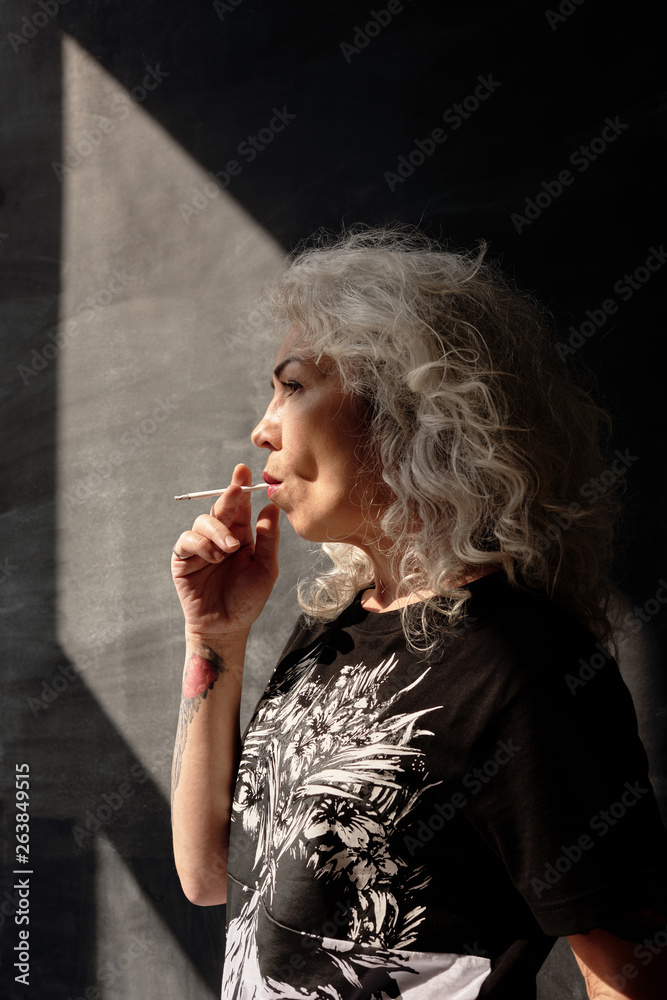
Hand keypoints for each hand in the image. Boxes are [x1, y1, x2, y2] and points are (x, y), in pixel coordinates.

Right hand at [171, 464, 279, 639]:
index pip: (240, 507)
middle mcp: (220, 537)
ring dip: (217, 531)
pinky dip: (201, 544)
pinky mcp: (184, 560)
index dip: (240, 488)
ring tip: (228, 550)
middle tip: (237, 490)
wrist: (226, 627)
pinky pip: (187, 541)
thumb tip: (271, 508)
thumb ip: (267, 539)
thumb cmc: (247, 600)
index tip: (244, 471)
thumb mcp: (265, 568)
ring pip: (202, 522)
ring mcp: (200, 547)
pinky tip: (214, 557)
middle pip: (220, 508)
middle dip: (228, 496)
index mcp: (241, 536)